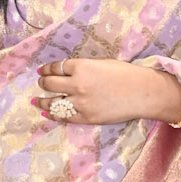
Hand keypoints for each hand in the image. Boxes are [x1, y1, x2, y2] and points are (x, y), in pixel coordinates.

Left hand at [32, 57, 180, 126]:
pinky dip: (53, 115)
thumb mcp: (102, 63)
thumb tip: (66, 72)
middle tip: (41, 83)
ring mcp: (81, 102)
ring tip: (36, 101)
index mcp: (81, 67)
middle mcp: (77, 84)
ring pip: (53, 103)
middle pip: (50, 84)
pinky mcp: (87, 117)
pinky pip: (64, 117)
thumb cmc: (126, 74)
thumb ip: (82, 68)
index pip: (56, 68)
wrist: (143, 93)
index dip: (46, 69)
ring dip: (42, 101)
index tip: (42, 71)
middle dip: (43, 83)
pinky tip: (47, 113)